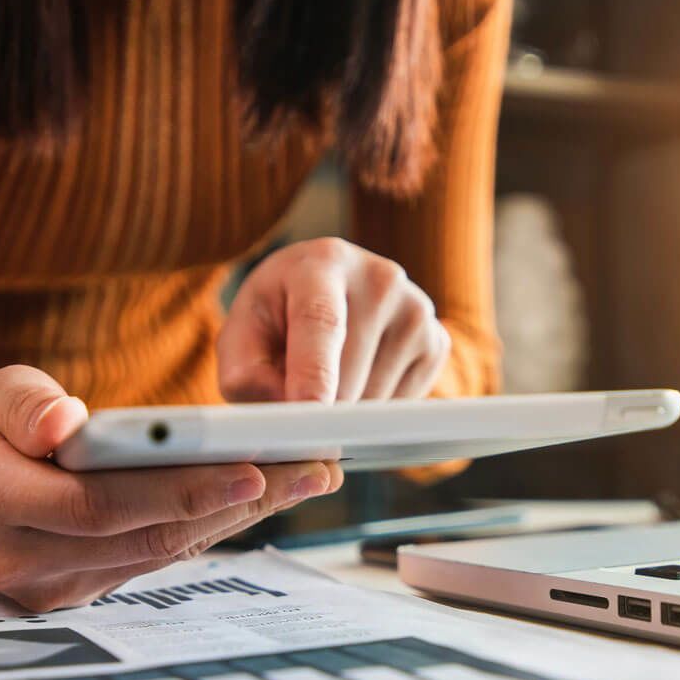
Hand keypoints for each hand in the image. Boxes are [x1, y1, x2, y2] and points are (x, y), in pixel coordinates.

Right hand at [0, 366, 341, 610]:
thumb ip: (25, 405)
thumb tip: (65, 426)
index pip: (102, 503)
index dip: (181, 490)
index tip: (255, 468)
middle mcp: (20, 560)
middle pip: (147, 536)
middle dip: (239, 503)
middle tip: (312, 470)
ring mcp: (50, 590)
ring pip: (161, 555)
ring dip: (239, 518)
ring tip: (303, 480)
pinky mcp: (77, 598)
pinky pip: (154, 563)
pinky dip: (209, 530)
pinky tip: (259, 501)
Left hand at [217, 238, 450, 402]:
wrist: (326, 297)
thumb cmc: (278, 320)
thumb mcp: (243, 337)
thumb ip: (246, 374)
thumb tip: (287, 408)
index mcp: (322, 263)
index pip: (321, 322)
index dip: (314, 373)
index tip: (308, 416)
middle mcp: (379, 278)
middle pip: (349, 375)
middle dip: (318, 414)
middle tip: (294, 407)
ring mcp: (416, 308)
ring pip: (378, 400)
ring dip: (346, 415)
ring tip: (328, 382)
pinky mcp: (437, 340)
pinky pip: (405, 406)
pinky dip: (377, 414)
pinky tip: (358, 383)